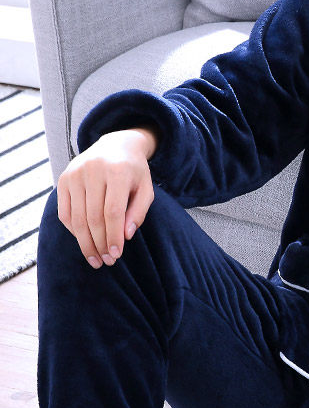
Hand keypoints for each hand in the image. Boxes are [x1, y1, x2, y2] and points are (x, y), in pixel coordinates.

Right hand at [56, 127, 158, 268]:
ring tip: (95, 259)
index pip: (113, 211)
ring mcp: (75, 174)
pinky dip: (73, 231)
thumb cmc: (134, 172)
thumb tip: (125, 237)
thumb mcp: (146, 189)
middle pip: (93, 217)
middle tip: (106, 261)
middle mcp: (93, 170)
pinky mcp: (63, 179)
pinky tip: (84, 242)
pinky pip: (64, 212)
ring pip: (76, 217)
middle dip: (99, 243)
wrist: (115, 146)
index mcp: (118, 171)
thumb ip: (138, 212)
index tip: (116, 254)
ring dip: (85, 242)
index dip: (113, 236)